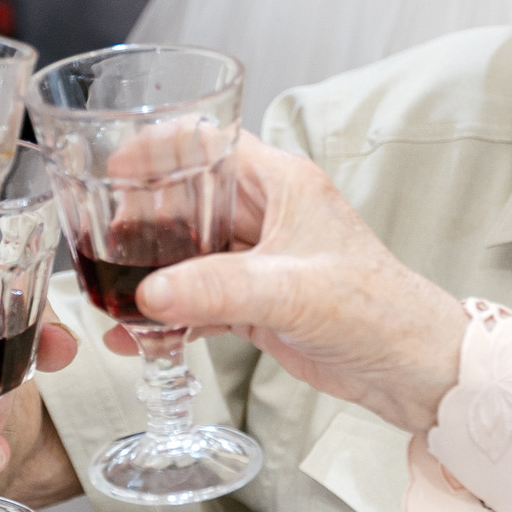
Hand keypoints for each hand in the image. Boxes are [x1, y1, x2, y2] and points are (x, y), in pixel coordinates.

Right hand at [120, 136, 467, 432]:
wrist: (412, 368)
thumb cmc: (380, 310)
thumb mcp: (293, 290)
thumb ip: (217, 289)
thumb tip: (150, 294)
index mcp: (282, 184)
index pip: (208, 143)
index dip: (157, 148)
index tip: (112, 168)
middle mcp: (268, 215)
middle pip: (187, 198)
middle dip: (141, 217)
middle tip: (100, 238)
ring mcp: (260, 260)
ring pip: (188, 252)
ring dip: (151, 272)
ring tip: (109, 292)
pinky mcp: (257, 302)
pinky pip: (198, 299)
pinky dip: (168, 315)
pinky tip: (137, 336)